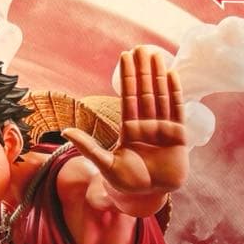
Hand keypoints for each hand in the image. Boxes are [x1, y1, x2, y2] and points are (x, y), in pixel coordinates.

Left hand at [63, 46, 186, 196]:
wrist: (151, 197)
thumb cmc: (129, 183)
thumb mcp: (105, 165)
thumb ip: (88, 147)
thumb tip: (65, 131)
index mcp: (129, 130)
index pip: (128, 98)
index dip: (127, 77)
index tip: (125, 56)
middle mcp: (146, 125)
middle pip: (144, 92)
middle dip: (143, 70)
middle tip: (141, 47)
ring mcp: (163, 129)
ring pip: (160, 96)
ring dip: (158, 76)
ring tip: (156, 54)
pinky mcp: (178, 135)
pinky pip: (177, 110)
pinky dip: (175, 92)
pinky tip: (172, 75)